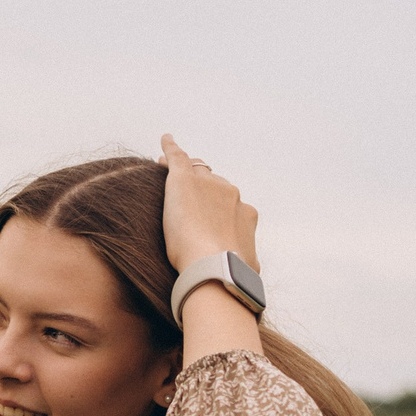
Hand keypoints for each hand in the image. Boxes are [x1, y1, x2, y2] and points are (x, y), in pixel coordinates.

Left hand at [158, 134, 259, 274]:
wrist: (214, 265)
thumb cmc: (230, 273)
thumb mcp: (247, 269)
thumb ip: (247, 264)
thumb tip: (251, 274)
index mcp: (246, 212)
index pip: (228, 200)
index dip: (215, 203)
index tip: (205, 209)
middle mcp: (231, 194)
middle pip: (213, 184)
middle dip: (201, 186)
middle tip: (184, 194)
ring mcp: (208, 185)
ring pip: (195, 172)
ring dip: (185, 171)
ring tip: (165, 167)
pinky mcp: (184, 181)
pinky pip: (177, 157)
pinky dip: (170, 148)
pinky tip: (164, 140)